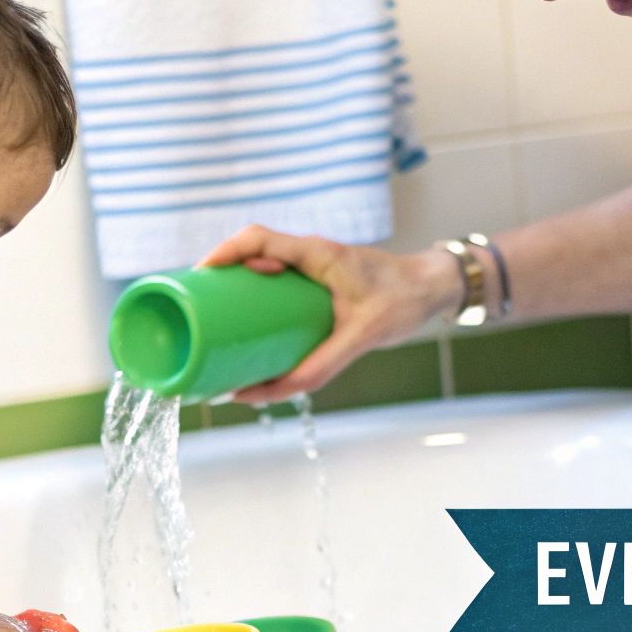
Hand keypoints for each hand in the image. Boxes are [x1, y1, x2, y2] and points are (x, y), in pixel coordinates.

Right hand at [197, 225, 460, 401]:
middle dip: (219, 274)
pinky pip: (278, 279)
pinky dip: (258, 295)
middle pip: (250, 250)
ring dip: (236, 283)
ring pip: (262, 263)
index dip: (221, 254)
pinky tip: (249, 323)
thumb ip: (321, 364)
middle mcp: (310, 253)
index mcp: (316, 253)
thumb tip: (270, 393)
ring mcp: (314, 265)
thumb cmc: (405, 301)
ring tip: (212, 316)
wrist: (436, 287)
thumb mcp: (362, 336)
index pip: (256, 239)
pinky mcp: (319, 279)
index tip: (197, 277)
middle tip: (195, 306)